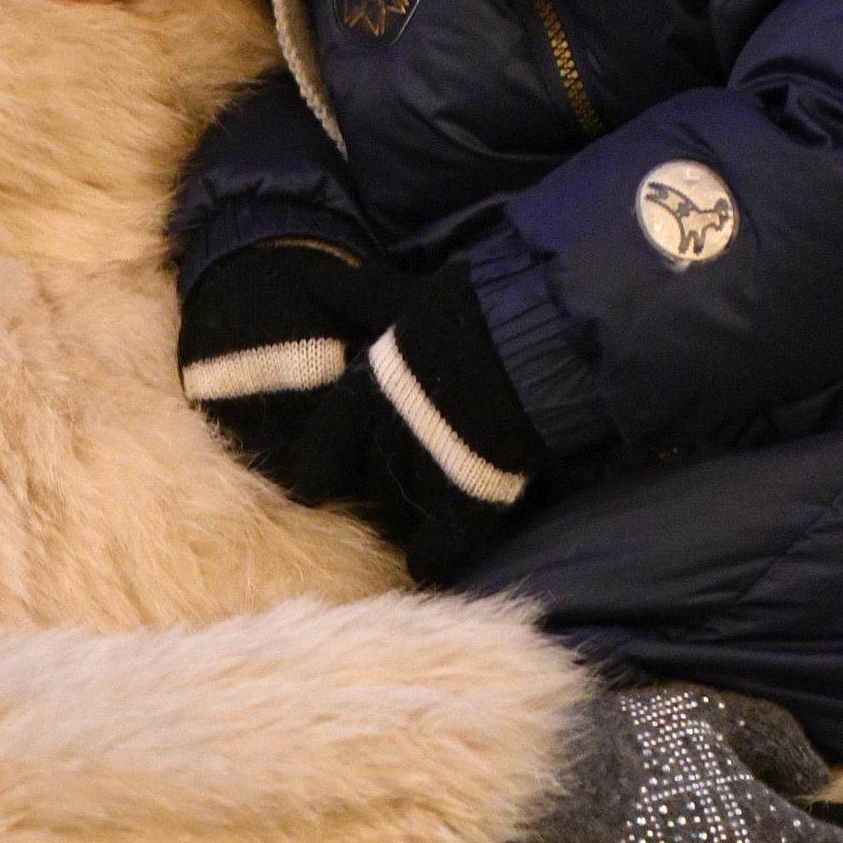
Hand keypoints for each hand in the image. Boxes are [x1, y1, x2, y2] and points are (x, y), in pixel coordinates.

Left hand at [184, 256, 545, 583]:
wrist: (530, 336)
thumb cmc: (466, 309)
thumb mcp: (403, 295)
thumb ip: (356, 296)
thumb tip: (312, 276)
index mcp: (364, 396)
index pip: (322, 451)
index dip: (320, 470)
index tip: (317, 482)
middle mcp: (386, 441)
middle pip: (364, 486)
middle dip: (371, 493)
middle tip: (377, 502)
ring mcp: (428, 474)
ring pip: (401, 514)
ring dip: (403, 521)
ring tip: (408, 527)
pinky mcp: (471, 499)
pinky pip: (442, 545)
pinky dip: (434, 558)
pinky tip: (429, 566)